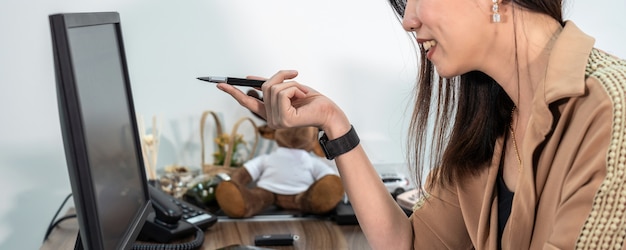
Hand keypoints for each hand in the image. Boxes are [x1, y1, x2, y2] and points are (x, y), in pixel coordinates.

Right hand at [216, 70, 350, 137]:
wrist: (329, 112)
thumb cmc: (312, 101)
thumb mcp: (290, 89)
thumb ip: (272, 85)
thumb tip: (250, 78)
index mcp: (269, 113)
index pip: (247, 102)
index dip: (233, 92)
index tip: (219, 84)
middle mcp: (270, 120)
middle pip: (264, 87)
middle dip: (281, 77)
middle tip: (295, 76)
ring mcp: (276, 122)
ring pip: (274, 88)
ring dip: (291, 83)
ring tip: (302, 92)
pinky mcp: (284, 120)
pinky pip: (283, 92)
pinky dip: (295, 88)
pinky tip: (303, 97)